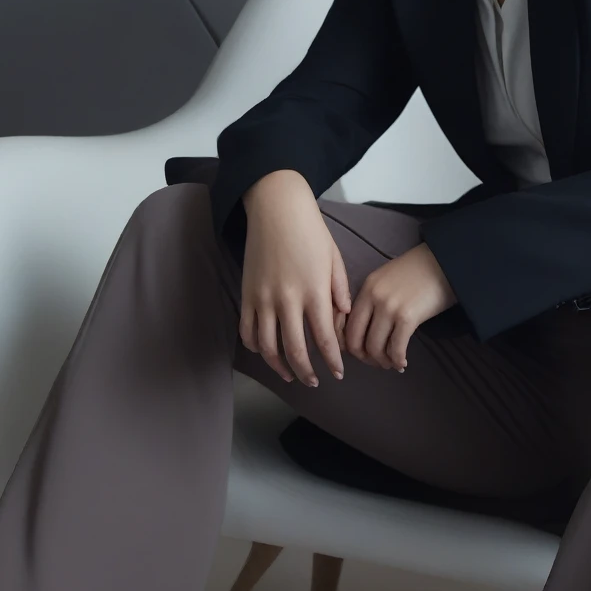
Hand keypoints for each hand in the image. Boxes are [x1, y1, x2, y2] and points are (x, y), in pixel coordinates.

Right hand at [239, 170, 349, 387]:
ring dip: (280, 366)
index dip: (332, 360)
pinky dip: (256, 348)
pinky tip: (268, 353)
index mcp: (314, 291)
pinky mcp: (247, 294)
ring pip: (267, 347)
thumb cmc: (311, 231)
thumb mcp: (334, 259)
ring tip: (291, 375)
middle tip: (316, 382)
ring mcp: (263, 298)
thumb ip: (339, 291)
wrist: (276, 209)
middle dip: (307, 372)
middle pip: (295, 350)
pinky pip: (248, 331)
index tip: (338, 373)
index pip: (324, 338)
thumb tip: (343, 318)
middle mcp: (287, 299)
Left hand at [343, 244, 455, 373]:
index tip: (362, 353)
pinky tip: (403, 362)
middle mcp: (373, 297)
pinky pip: (396, 348)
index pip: (347, 325)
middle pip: (356, 340)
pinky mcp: (408, 317)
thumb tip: (367, 329)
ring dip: (383, 361)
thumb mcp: (389, 278)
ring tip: (392, 363)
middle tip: (377, 363)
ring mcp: (389, 308)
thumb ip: (374, 299)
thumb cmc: (422, 271)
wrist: (448, 261)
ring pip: (375, 347)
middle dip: (365, 358)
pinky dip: (398, 360)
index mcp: (367, 288)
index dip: (351, 345)